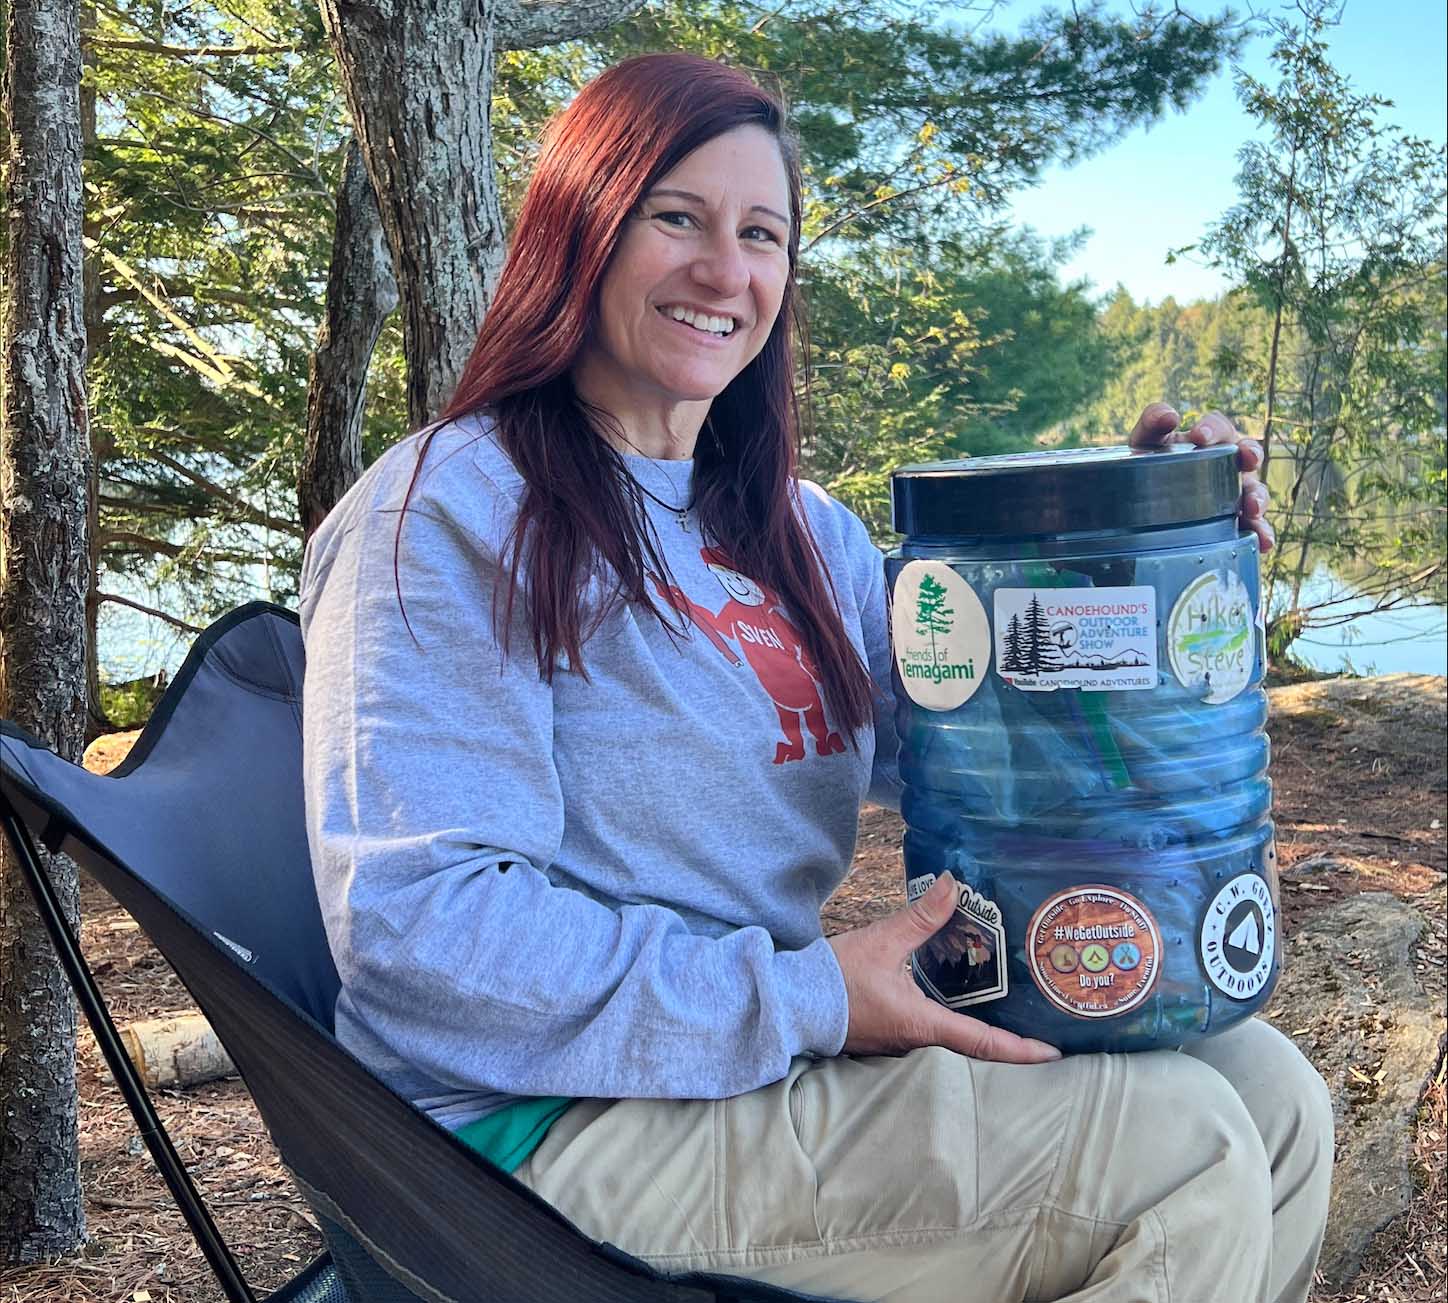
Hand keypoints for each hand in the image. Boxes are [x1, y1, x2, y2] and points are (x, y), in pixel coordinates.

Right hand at [827, 874, 1059, 1063]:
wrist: (790, 1002)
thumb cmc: (835, 979)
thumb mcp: (883, 942)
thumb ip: (922, 917)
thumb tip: (952, 885)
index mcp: (923, 1025)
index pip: (984, 1045)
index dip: (1021, 1051)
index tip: (1054, 1053)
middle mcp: (916, 1042)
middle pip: (970, 1044)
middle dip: (1003, 1035)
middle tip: (1034, 1021)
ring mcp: (897, 1043)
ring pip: (945, 1036)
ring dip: (972, 1022)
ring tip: (999, 1003)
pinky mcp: (882, 1035)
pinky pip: (922, 1029)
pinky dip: (943, 1016)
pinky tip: (946, 994)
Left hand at [1128, 403, 1273, 552]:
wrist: (1139, 502)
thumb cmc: (1148, 463)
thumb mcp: (1146, 442)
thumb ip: (1152, 422)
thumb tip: (1169, 415)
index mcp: (1208, 441)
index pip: (1219, 428)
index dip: (1214, 429)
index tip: (1200, 437)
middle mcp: (1227, 464)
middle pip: (1248, 455)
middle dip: (1251, 455)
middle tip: (1245, 460)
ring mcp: (1233, 493)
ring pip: (1255, 492)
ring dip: (1258, 498)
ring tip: (1253, 509)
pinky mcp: (1233, 522)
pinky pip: (1253, 527)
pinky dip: (1261, 534)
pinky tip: (1262, 544)